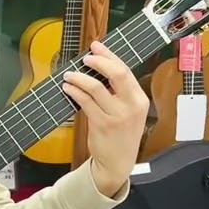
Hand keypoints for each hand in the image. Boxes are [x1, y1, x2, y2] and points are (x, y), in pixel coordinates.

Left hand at [60, 40, 148, 196]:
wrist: (117, 162)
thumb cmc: (120, 134)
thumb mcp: (128, 112)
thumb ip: (119, 93)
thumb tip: (99, 68)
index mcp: (140, 100)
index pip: (125, 71)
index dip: (109, 56)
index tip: (96, 46)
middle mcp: (131, 106)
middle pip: (116, 74)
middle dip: (98, 62)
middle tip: (85, 58)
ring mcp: (117, 116)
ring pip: (96, 87)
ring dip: (79, 78)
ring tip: (69, 75)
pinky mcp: (101, 124)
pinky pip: (85, 102)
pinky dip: (75, 92)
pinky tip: (68, 88)